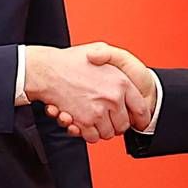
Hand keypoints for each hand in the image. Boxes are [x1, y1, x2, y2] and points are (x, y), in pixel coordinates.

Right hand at [24, 44, 148, 142]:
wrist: (47, 70)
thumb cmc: (70, 61)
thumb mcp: (100, 50)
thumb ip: (115, 61)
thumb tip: (125, 75)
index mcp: (122, 82)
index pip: (141, 108)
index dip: (140, 118)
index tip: (137, 122)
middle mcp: (113, 98)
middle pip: (124, 124)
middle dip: (116, 124)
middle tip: (108, 118)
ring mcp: (99, 111)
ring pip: (108, 133)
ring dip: (101, 129)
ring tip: (93, 118)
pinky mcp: (84, 122)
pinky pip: (93, 137)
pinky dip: (88, 134)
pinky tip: (84, 122)